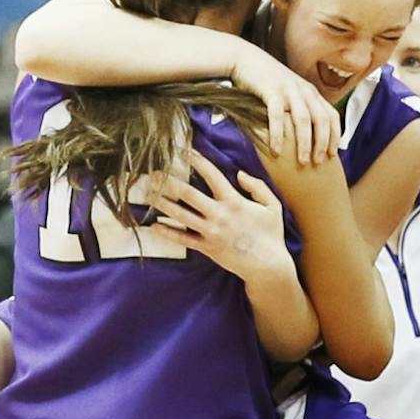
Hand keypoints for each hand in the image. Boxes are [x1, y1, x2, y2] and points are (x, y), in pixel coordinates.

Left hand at [136, 151, 289, 281]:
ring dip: (162, 203)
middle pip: (188, 194)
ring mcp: (211, 232)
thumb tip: (239, 174)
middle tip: (153, 172)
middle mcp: (219, 215)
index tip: (183, 151)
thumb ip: (257, 187)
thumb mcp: (272, 206)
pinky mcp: (207, 248)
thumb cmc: (271, 235)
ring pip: (180, 215)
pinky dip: (167, 232)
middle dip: (169, 181)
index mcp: (234, 201)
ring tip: (147, 193)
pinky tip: (153, 225)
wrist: (268, 267)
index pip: (212, 175)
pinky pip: (183, 239)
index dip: (197, 161)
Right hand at [232, 43, 338, 167]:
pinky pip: (277, 116)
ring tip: (302, 162)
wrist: (245, 59)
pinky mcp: (271, 91)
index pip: (332, 116)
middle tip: (318, 163)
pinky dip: (278, 135)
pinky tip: (276, 151)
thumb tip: (308, 137)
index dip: (334, 136)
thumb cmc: (267, 83)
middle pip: (321, 120)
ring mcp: (288, 90)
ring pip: (303, 119)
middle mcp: (304, 91)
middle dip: (322, 143)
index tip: (332, 154)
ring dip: (305, 143)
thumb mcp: (290, 93)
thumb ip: (300, 109)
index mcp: (311, 93)